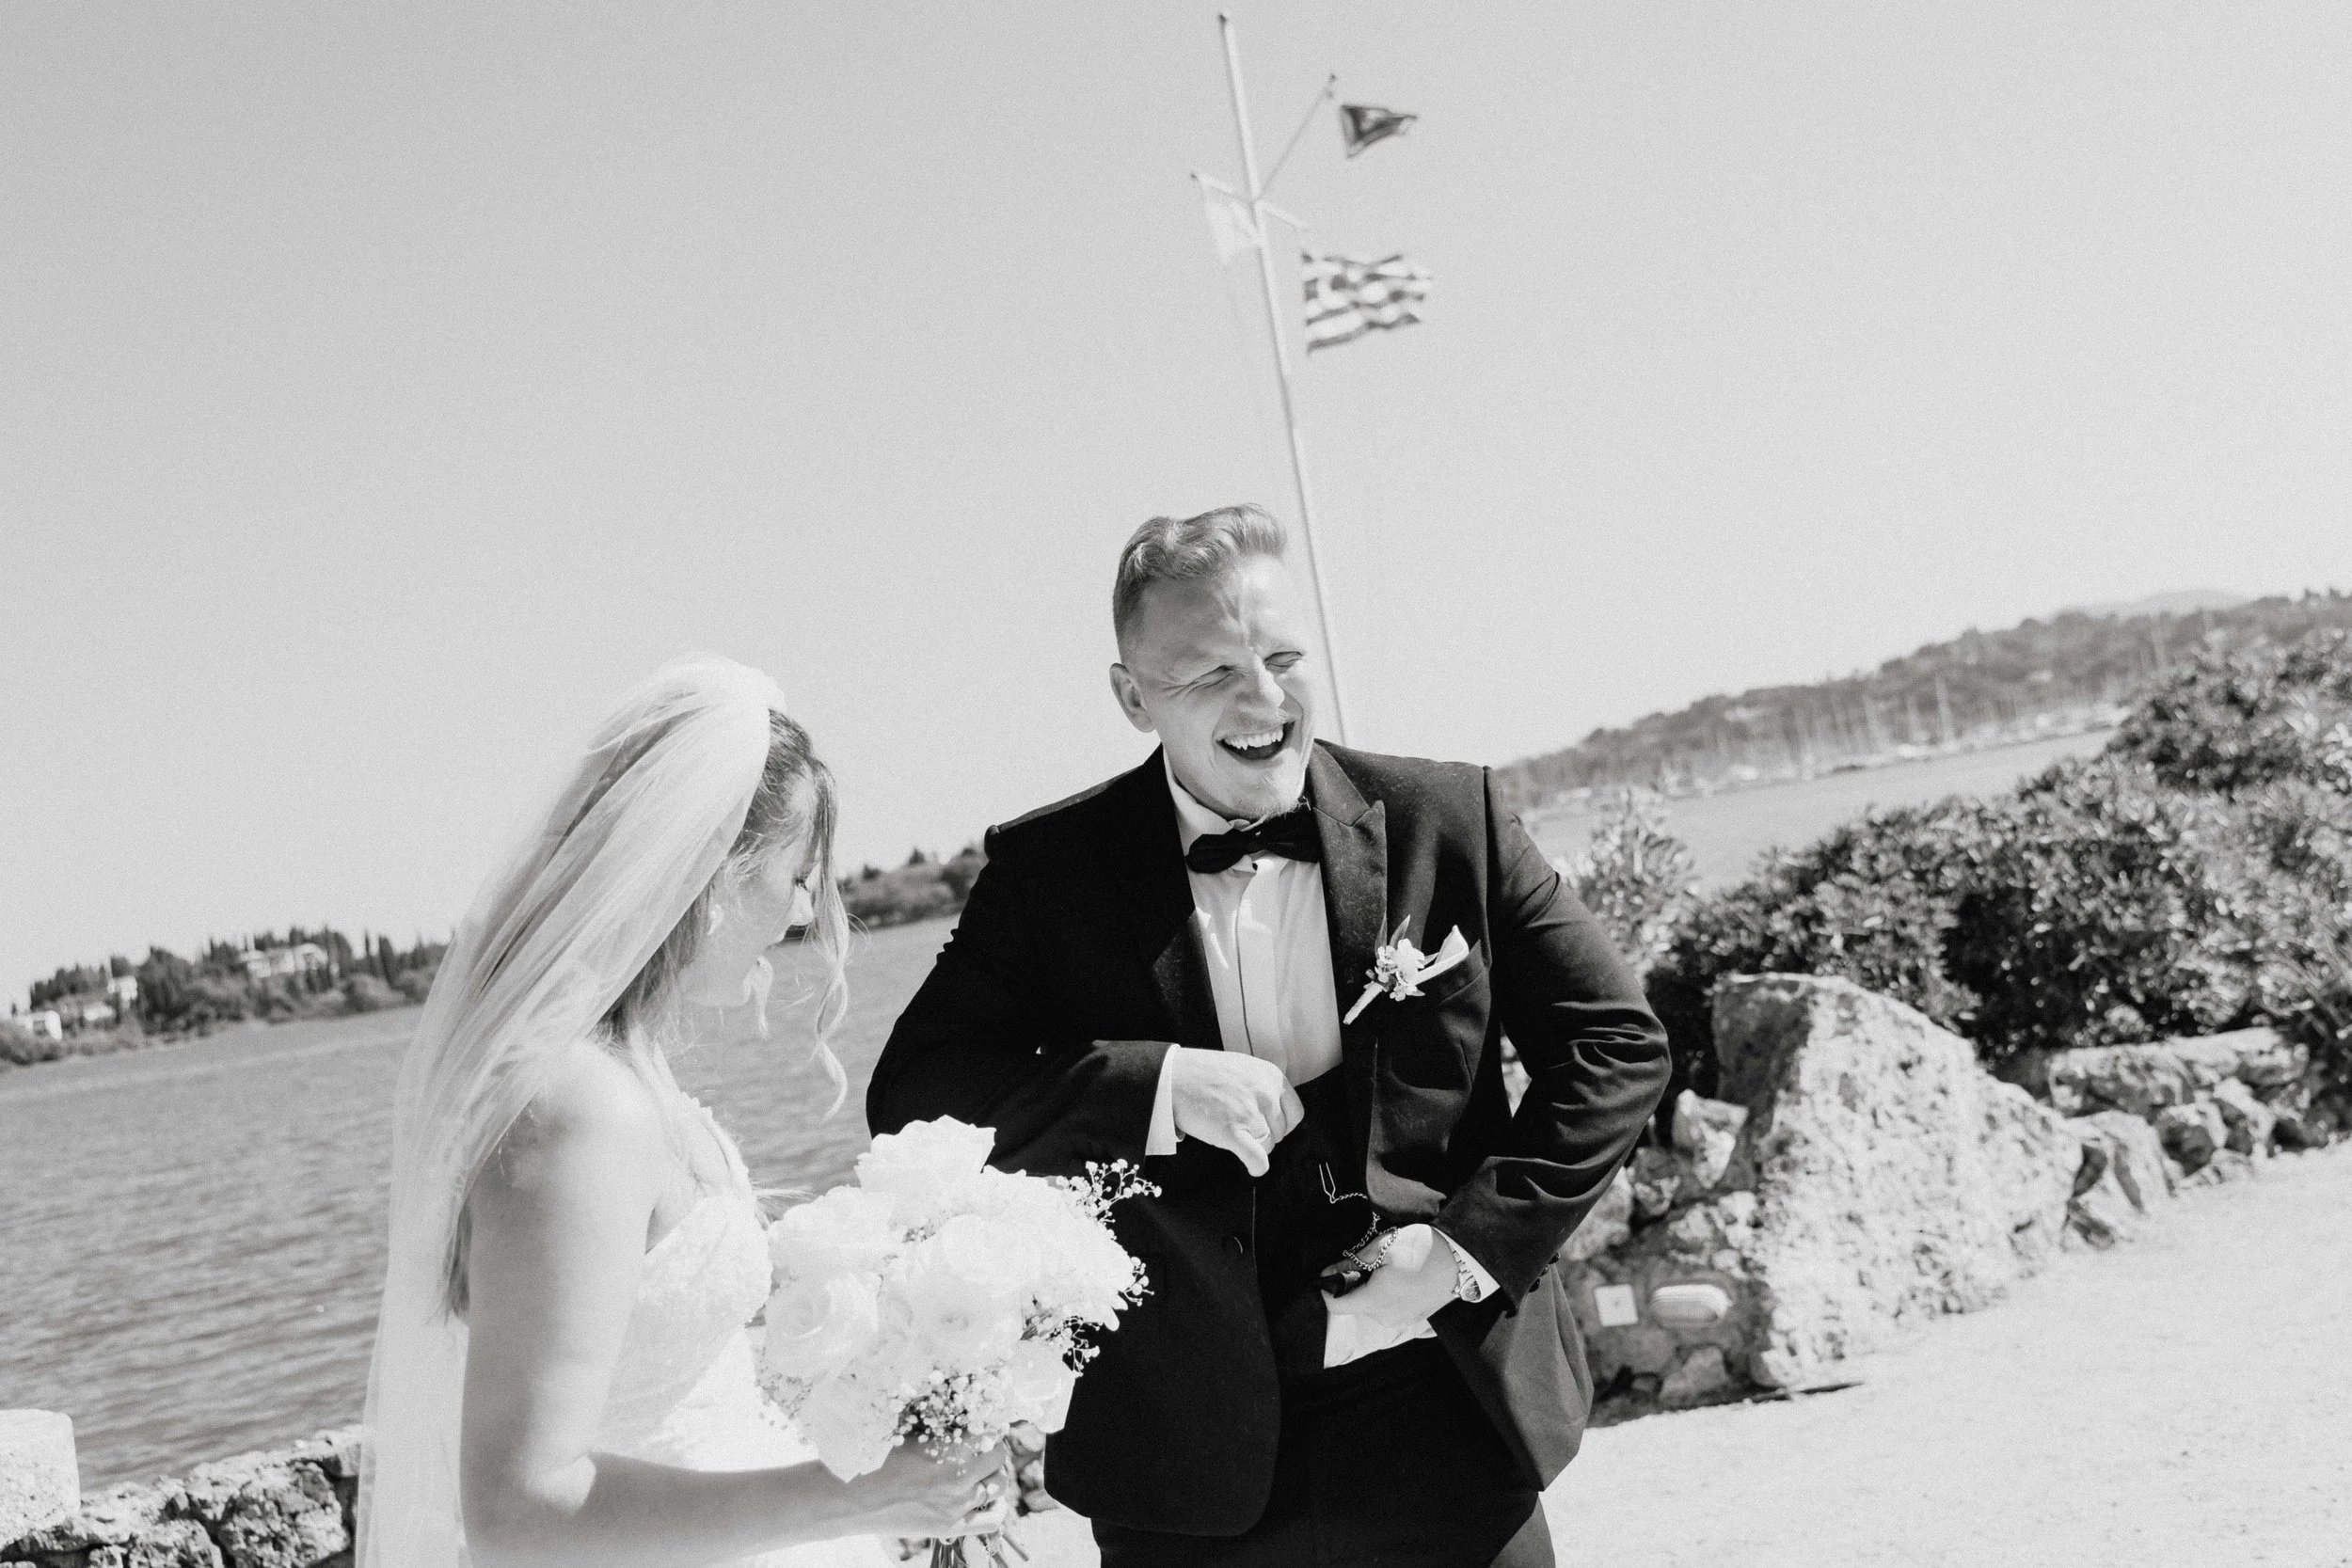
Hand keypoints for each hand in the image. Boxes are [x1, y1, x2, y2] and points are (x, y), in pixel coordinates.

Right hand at [836, 1440, 1013, 1538]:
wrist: (864, 1501)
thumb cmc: (886, 1464)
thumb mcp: (912, 1435)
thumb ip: (939, 1425)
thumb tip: (961, 1414)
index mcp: (949, 1452)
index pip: (988, 1434)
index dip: (989, 1428)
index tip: (985, 1428)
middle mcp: (958, 1479)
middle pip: (998, 1457)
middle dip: (993, 1448)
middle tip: (986, 1447)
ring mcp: (957, 1506)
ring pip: (998, 1486)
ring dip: (995, 1474)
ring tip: (986, 1471)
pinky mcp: (952, 1527)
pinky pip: (992, 1521)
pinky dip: (998, 1508)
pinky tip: (990, 1499)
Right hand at [1167, 1047, 1305, 1175]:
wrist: (1172, 1076)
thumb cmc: (1203, 1072)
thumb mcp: (1244, 1067)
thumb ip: (1263, 1085)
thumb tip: (1275, 1110)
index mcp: (1271, 1076)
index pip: (1295, 1113)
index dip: (1282, 1124)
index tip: (1269, 1126)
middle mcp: (1265, 1093)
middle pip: (1280, 1131)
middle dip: (1265, 1134)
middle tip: (1243, 1128)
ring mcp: (1249, 1113)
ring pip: (1267, 1145)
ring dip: (1253, 1146)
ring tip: (1233, 1133)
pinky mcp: (1232, 1131)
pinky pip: (1257, 1157)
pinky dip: (1256, 1165)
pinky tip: (1252, 1166)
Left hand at [1321, 1224, 1457, 1331]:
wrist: (1461, 1259)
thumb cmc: (1421, 1249)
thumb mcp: (1382, 1247)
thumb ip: (1352, 1263)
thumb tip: (1328, 1273)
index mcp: (1375, 1300)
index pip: (1335, 1306)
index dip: (1327, 1289)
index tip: (1329, 1272)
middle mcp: (1385, 1318)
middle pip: (1354, 1306)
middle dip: (1351, 1286)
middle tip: (1362, 1262)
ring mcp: (1401, 1321)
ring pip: (1371, 1308)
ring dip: (1368, 1291)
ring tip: (1383, 1268)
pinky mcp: (1413, 1319)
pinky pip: (1387, 1310)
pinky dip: (1384, 1296)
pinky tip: (1397, 1279)